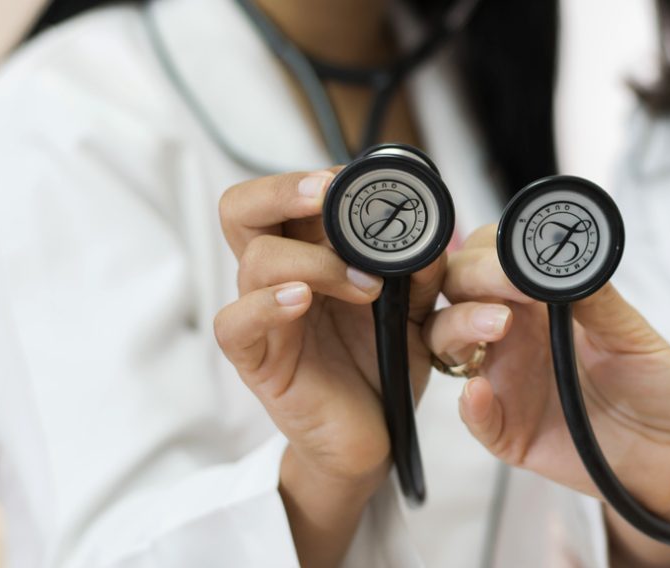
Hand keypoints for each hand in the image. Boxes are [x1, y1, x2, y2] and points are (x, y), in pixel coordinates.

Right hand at [212, 170, 469, 564]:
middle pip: (241, 209)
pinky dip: (266, 304)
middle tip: (328, 194)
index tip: (352, 179)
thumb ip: (420, 272)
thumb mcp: (413, 311)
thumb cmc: (381, 363)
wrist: (371, 436)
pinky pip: (235, 322)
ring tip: (366, 288)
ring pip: (254, 261)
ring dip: (314, 262)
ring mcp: (262, 317)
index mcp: (309, 253)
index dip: (310, 178)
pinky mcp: (255, 361)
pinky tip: (300, 301)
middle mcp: (276, 277)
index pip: (283, 196)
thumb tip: (435, 234)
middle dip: (283, 190)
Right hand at [424, 225, 669, 529]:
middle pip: (458, 294)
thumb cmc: (660, 388)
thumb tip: (562, 257)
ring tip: (496, 326)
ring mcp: (507, 382)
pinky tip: (480, 391)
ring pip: (449, 344)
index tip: (515, 257)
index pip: (491, 262)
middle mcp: (514, 337)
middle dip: (471, 280)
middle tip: (502, 285)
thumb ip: (595, 299)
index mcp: (541, 305)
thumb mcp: (635, 336)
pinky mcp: (509, 431)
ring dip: (460, 326)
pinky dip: (471, 404)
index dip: (493, 253)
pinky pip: (475, 416)